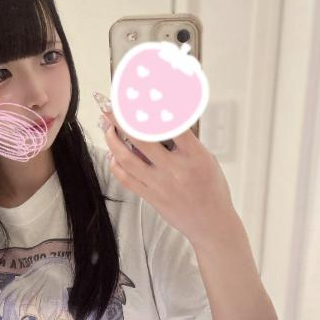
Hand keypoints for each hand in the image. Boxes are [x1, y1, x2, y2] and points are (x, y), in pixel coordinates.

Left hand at [99, 110, 239, 248]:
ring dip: (112, 140)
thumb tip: (161, 124)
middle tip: (112, 108)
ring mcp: (159, 184)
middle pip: (141, 138)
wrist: (211, 223)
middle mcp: (174, 169)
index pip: (172, 124)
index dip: (154, 108)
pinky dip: (115, 163)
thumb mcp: (207, 159)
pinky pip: (125, 178)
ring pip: (126, 158)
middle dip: (122, 119)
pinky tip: (113, 154)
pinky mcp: (150, 197)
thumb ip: (185, 142)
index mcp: (194, 156)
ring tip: (108, 128)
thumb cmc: (212, 190)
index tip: (142, 96)